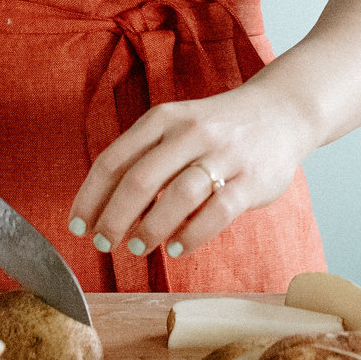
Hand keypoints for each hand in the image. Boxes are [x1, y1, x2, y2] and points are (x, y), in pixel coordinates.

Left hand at [68, 81, 317, 261]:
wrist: (282, 111)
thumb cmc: (218, 129)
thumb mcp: (178, 128)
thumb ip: (147, 159)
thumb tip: (108, 209)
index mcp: (163, 119)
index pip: (114, 160)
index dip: (90, 196)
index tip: (78, 225)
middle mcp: (191, 132)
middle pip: (140, 180)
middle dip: (114, 218)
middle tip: (103, 244)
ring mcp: (224, 155)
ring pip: (178, 195)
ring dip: (151, 228)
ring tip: (138, 247)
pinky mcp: (252, 179)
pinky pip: (217, 212)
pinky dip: (192, 235)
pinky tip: (176, 248)